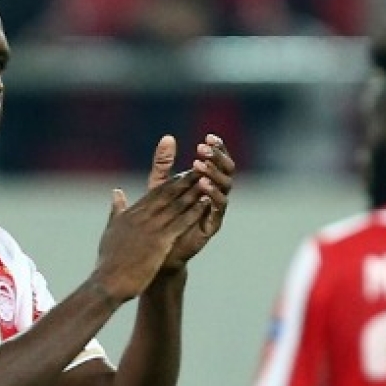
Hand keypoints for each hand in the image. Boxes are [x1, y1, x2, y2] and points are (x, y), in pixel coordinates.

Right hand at [91, 167, 210, 300]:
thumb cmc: (109, 261)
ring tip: (208, 182)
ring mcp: (151, 229)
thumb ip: (117, 210)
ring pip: (177, 205)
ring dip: (194, 192)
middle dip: (186, 181)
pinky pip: (180, 223)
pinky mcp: (159, 242)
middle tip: (202, 170)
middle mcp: (142, 217)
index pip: (155, 193)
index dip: (172, 182)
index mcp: (131, 214)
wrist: (108, 282)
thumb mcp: (111, 230)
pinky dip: (194, 212)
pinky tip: (205, 205)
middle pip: (168, 194)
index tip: (185, 173)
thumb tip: (116, 192)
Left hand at [147, 134, 234, 269]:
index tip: (209, 137)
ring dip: (214, 174)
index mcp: (206, 181)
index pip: (218, 160)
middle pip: (227, 170)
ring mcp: (216, 209)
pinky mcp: (212, 225)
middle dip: (217, 158)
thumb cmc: (160, 214)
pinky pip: (219, 209)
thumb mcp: (160, 185)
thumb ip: (164, 163)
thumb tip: (167, 137)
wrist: (158, 248)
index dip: (217, 148)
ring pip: (225, 187)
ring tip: (201, 165)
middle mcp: (215, 193)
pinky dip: (213, 196)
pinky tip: (204, 186)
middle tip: (203, 149)